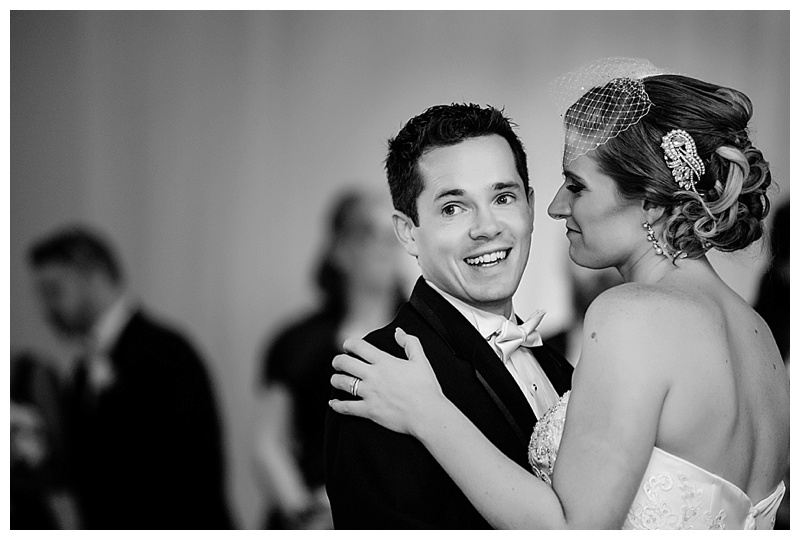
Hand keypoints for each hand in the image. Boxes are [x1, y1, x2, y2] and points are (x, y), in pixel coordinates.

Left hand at [329, 328, 446, 436]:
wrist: (427, 414)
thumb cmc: (426, 388)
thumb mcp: (421, 360)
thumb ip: (410, 342)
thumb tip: (398, 332)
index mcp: (384, 362)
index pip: (358, 346)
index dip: (348, 344)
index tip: (347, 346)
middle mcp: (373, 375)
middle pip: (344, 362)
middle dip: (338, 361)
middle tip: (338, 363)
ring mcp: (369, 393)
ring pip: (341, 382)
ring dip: (335, 379)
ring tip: (336, 379)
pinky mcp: (369, 410)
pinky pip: (346, 407)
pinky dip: (336, 405)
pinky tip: (333, 403)